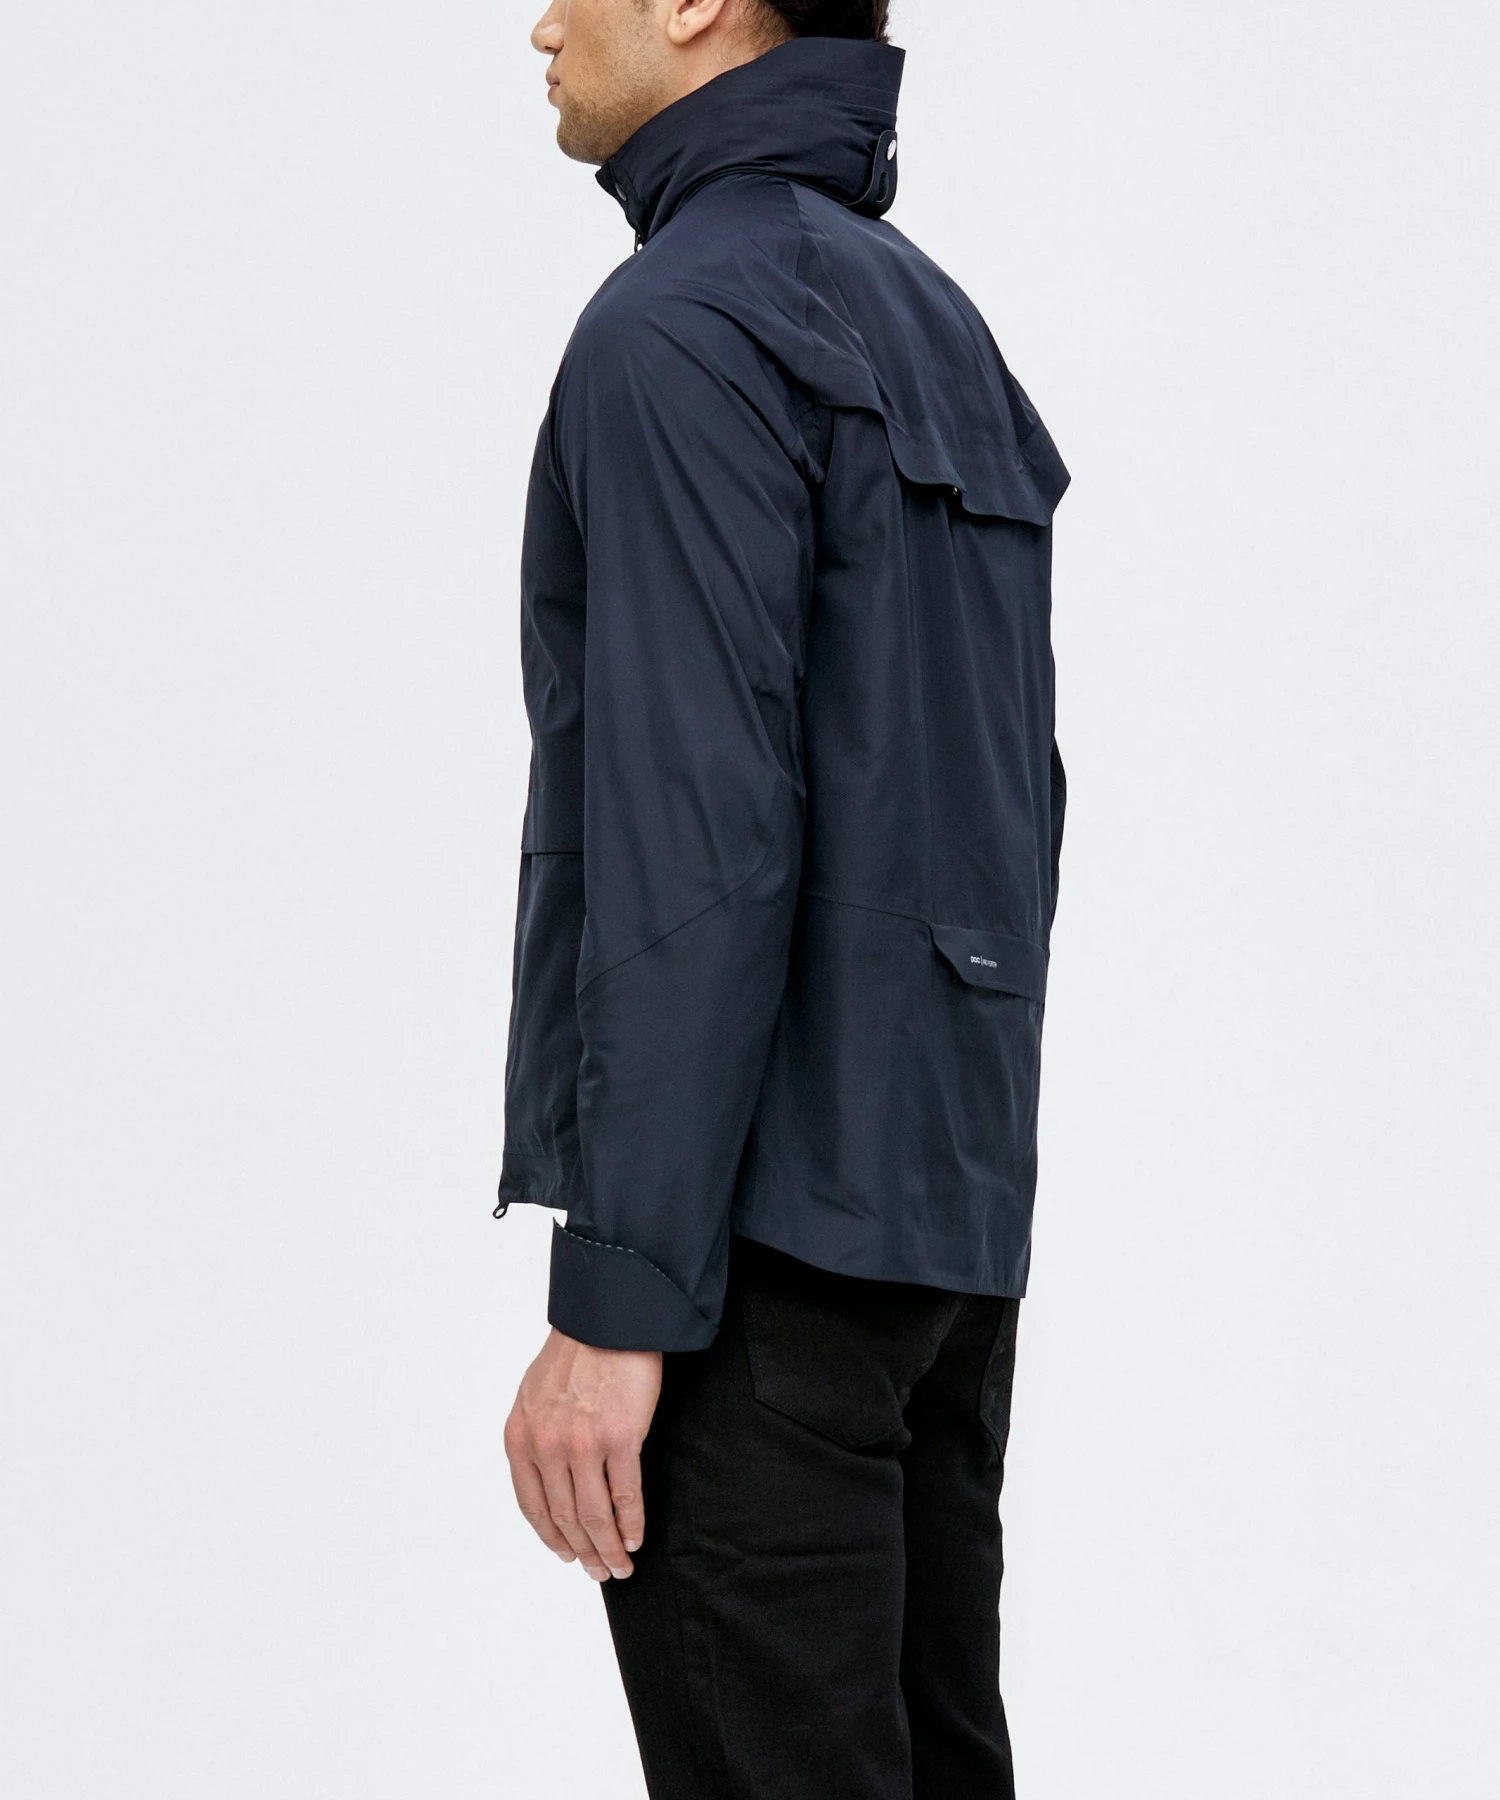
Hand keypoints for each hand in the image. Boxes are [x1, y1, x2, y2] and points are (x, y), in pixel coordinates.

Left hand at [504, 1328, 662, 1581]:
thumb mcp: (535, 1394)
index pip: (532, 1505)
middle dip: (583, 1552)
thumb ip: (537, 1435)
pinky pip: (625, 1497)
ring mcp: (583, 1445)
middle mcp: (546, 1446)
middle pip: (565, 1518)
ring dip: (608, 1549)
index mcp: (521, 1437)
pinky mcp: (620, 1439)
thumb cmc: (577, 1350)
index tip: (566, 1554)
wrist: (608, 1318)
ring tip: (620, 1566)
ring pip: (594, 1516)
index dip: (551, 1537)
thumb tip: (550, 1476)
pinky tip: (636, 1538)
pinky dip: (631, 1525)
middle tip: (599, 1571)